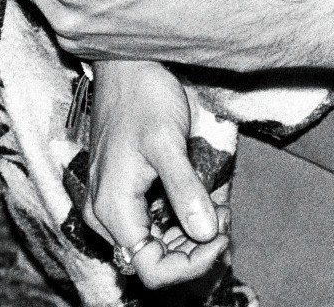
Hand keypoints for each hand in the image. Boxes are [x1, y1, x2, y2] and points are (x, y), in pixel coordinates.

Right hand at [82, 61, 229, 288]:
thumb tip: (206, 234)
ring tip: (220, 204)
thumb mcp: (167, 142)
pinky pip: (153, 222)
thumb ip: (185, 190)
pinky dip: (181, 218)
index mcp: (114, 209)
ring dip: (191, 234)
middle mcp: (107, 215)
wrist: (125, 64)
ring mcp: (113, 204)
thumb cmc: (143, 95)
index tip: (222, 235)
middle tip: (226, 215)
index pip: (152, 270)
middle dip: (196, 248)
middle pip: (154, 260)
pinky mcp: (124, 193)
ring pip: (156, 244)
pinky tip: (204, 196)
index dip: (192, 264)